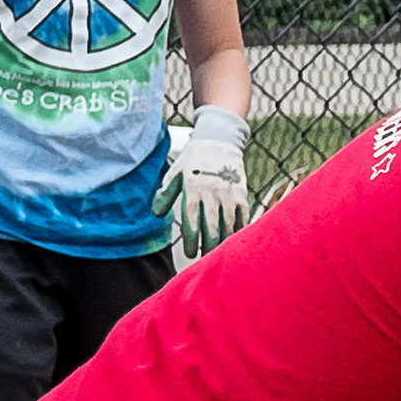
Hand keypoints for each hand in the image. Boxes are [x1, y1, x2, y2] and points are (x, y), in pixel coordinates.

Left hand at [169, 109, 254, 258]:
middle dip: (207, 246)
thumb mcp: (175, 173)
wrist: (218, 142)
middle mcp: (211, 192)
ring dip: (223, 242)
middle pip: (211, 227)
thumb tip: (157, 214)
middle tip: (204, 258)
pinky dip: (239, 231)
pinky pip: (243, 217)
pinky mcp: (242, 194)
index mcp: (193, 188)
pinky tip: (234, 241)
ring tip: (218, 253)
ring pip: (228, 225)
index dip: (192, 240)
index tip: (190, 253)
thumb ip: (166, 194)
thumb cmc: (193, 160)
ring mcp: (229, 194)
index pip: (192, 221)